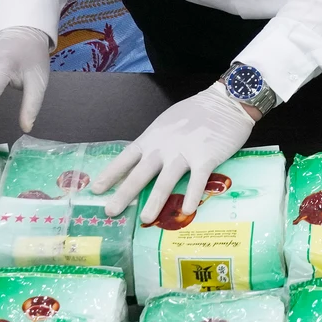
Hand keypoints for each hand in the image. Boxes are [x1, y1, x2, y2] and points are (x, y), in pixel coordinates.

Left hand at [92, 82, 255, 219]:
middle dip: (124, 193)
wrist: (225, 103)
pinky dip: (192, 196)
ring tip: (146, 219)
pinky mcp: (206, 157)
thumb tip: (145, 160)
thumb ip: (156, 142)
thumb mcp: (167, 123)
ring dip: (155, 201)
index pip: (126, 158)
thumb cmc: (196, 112)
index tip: (97, 189)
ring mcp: (184, 152)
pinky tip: (187, 211)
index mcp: (152, 137)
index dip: (111, 174)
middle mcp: (164, 147)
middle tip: (111, 211)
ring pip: (166, 180)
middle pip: (140, 173)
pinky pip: (197, 180)